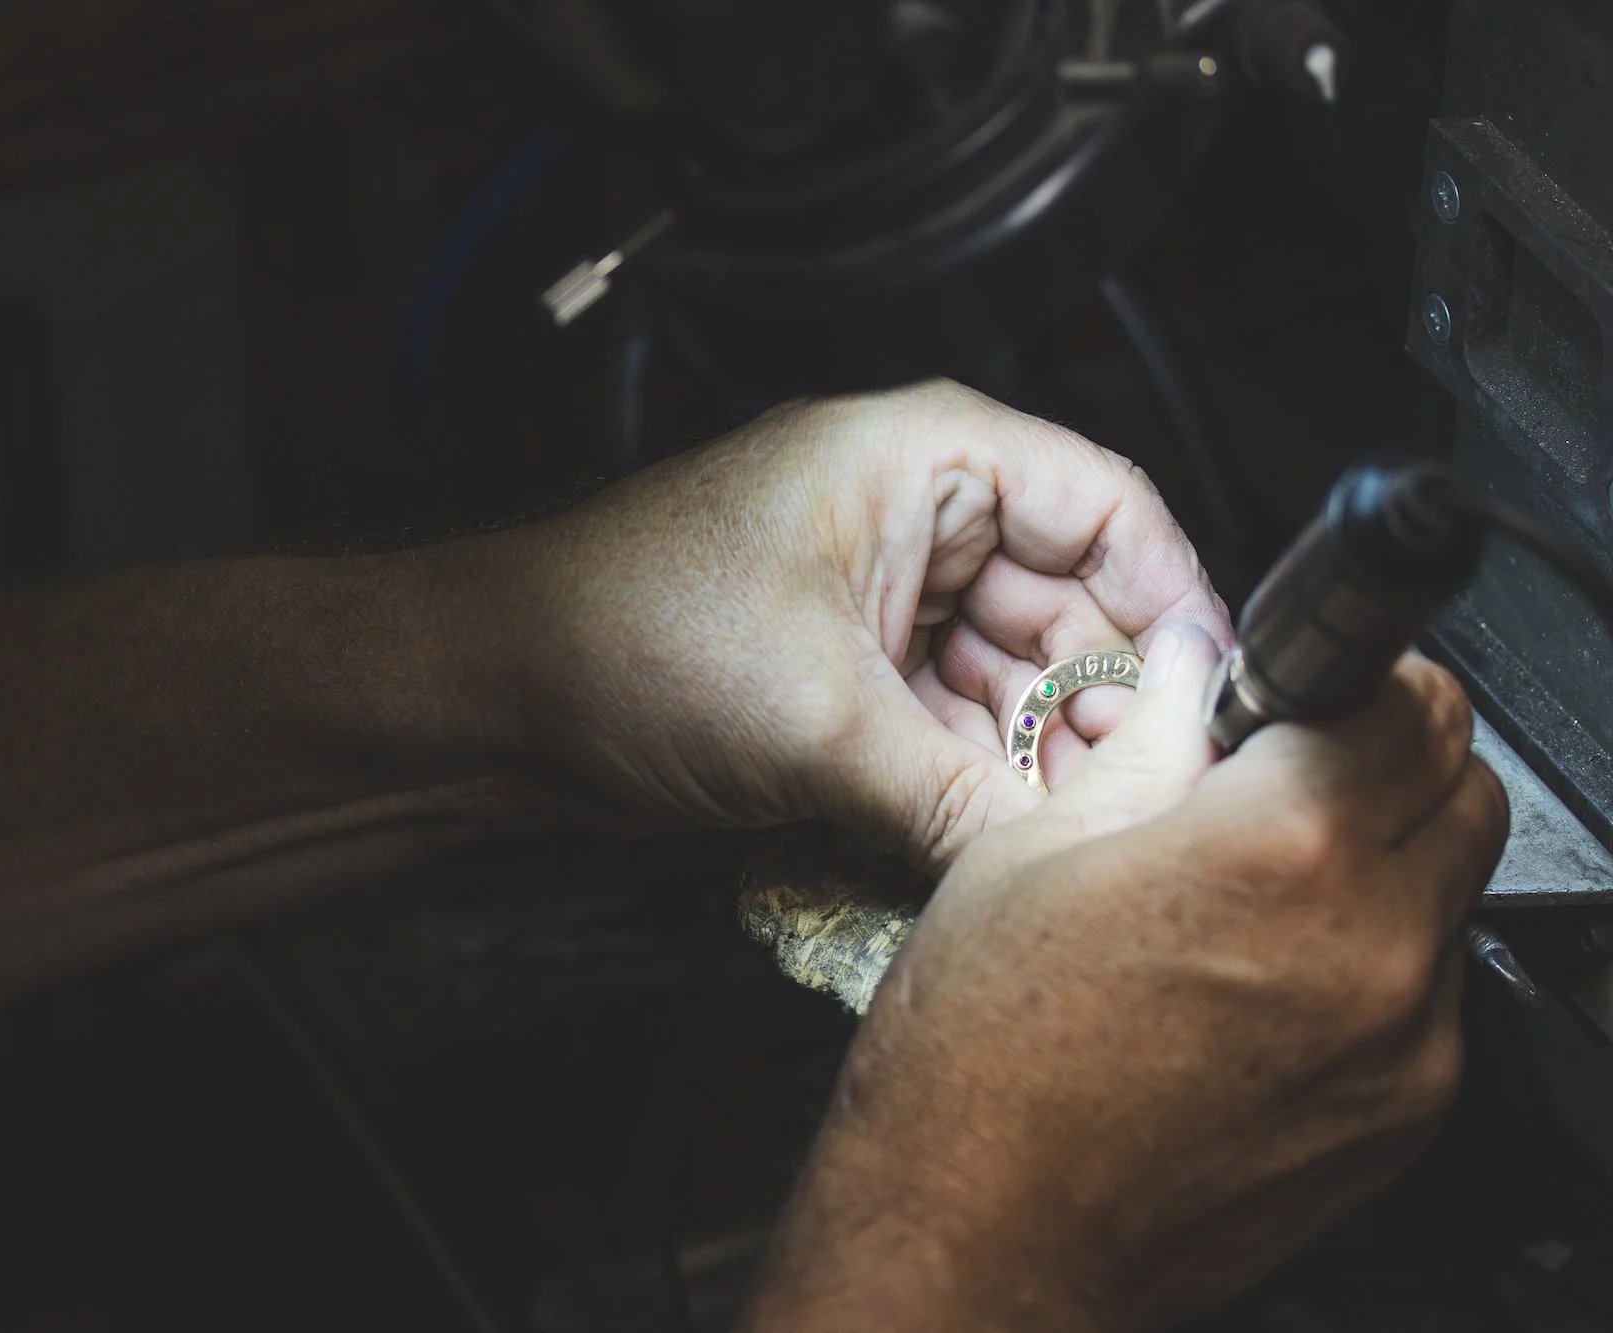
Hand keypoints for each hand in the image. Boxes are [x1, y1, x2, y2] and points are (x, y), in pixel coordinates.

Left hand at [501, 380, 1229, 871]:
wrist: (493, 694)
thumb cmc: (619, 638)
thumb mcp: (818, 721)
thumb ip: (959, 798)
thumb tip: (1066, 863)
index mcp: (921, 456)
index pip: (1107, 507)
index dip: (1173, 606)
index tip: (1212, 703)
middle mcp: (912, 514)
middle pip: (1069, 608)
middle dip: (1100, 712)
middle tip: (1137, 811)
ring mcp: (879, 597)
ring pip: (1011, 678)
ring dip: (1036, 762)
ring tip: (1070, 845)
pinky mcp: (847, 671)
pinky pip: (949, 723)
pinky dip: (973, 780)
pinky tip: (998, 842)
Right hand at [741, 642, 1508, 1332]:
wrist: (980, 1237)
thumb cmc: (978, 1064)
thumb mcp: (1034, 850)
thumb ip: (1153, 744)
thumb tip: (1199, 671)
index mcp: (1276, 852)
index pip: (1408, 697)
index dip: (1352, 675)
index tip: (1302, 689)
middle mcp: (1369, 946)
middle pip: (1461, 782)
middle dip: (1383, 754)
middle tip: (1281, 772)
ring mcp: (1401, 1044)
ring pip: (1450, 887)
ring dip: (1380, 854)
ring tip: (1253, 887)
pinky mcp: (1403, 1116)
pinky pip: (1426, 990)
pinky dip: (1368, 956)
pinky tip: (1257, 975)